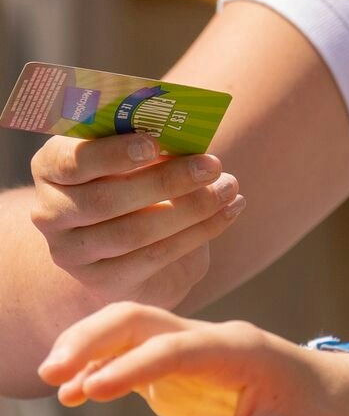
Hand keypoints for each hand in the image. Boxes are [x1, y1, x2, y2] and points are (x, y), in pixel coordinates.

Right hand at [28, 133, 244, 308]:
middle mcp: (51, 212)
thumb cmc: (140, 179)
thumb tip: (192, 133)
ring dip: (190, 209)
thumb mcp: (140, 155)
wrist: (136, 242)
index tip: (154, 143)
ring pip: (132, 233)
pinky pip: (154, 257)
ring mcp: (72, 252)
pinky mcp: (103, 282)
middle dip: (166, 181)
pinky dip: (198, 233)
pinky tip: (229, 212)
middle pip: (105, 200)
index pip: (68, 160)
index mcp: (53, 168)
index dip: (110, 153)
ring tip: (230, 189)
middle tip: (212, 165)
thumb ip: (153, 141)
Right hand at [37, 302, 348, 415]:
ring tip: (58, 386)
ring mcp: (199, 351)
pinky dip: (105, 365)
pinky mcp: (189, 369)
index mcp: (239, 350)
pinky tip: (79, 392)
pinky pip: (139, 355)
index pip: (173, 350)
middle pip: (141, 320)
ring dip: (92, 348)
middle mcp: (214, 341)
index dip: (130, 367)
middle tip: (53, 375)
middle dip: (93, 338)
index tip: (89, 390)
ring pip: (134, 330)